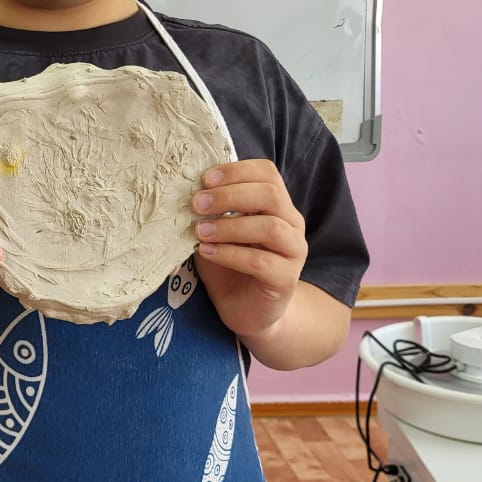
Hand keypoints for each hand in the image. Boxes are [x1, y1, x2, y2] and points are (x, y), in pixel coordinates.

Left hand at [191, 160, 307, 342]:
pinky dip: (230, 254)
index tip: (205, 179)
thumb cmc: (229, 266)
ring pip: (270, 227)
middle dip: (230, 196)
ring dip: (229, 226)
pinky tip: (207, 252)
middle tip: (197, 204)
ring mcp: (293, 252)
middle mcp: (291, 223)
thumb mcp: (215, 232)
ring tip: (200, 232)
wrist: (245, 311)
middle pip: (270, 195)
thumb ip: (210, 211)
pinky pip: (261, 261)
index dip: (237, 171)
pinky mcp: (286, 279)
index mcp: (277, 205)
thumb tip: (187, 190)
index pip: (267, 173)